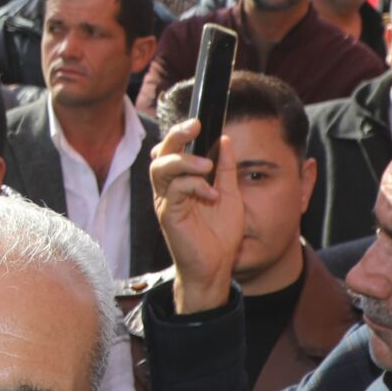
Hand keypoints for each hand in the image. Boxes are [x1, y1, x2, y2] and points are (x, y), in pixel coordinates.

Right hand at [147, 122, 240, 314]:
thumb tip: (225, 140)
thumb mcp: (230, 194)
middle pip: (161, 153)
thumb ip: (226, 169)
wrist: (216, 267)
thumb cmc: (219, 235)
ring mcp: (166, 201)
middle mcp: (169, 189)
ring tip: (206, 166)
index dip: (181, 133)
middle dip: (176, 136)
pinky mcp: (168, 215)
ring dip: (184, 161)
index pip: (173, 150)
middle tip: (194, 126)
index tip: (199, 123)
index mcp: (181, 181)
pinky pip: (174, 190)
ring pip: (160, 168)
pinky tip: (210, 193)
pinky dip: (193, 185)